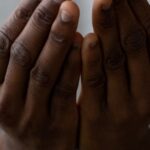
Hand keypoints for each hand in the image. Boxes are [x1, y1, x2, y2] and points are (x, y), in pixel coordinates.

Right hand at [0, 0, 80, 149]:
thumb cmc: (26, 113)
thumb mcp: (13, 88)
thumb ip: (16, 61)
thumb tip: (31, 24)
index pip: (4, 44)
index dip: (21, 18)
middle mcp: (7, 99)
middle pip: (24, 54)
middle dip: (41, 23)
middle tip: (60, 0)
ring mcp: (31, 114)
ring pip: (43, 71)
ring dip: (58, 39)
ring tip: (70, 13)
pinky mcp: (57, 124)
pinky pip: (64, 90)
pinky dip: (73, 65)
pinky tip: (83, 43)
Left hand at [79, 0, 149, 148]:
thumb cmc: (123, 116)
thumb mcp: (136, 90)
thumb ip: (133, 63)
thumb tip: (122, 30)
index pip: (149, 39)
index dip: (139, 11)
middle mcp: (142, 91)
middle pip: (134, 45)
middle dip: (125, 14)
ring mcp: (121, 106)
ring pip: (116, 62)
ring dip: (110, 30)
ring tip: (103, 3)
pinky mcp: (97, 118)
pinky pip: (94, 84)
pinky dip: (91, 61)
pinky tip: (87, 40)